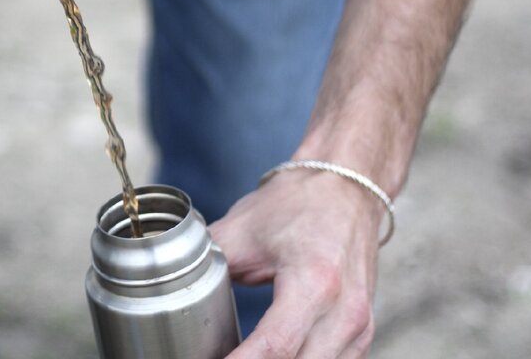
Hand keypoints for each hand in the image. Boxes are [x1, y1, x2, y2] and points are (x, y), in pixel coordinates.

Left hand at [209, 170, 384, 357]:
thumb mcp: (241, 231)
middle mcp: (345, 311)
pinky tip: (271, 358)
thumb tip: (167, 287)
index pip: (275, 347)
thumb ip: (205, 264)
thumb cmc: (296, 206)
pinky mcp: (363, 335)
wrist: (346, 189)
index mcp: (314, 281)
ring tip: (241, 356)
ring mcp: (360, 327)